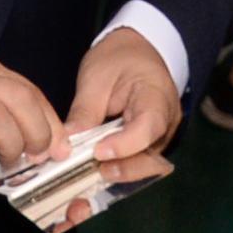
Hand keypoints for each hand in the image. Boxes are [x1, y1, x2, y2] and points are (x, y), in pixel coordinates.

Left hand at [61, 27, 184, 213]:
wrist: (140, 49)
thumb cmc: (121, 57)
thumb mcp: (97, 75)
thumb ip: (86, 110)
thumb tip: (67, 142)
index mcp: (157, 98)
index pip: (148, 128)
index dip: (124, 145)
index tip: (98, 151)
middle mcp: (165, 124)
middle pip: (150, 157)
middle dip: (122, 170)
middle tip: (91, 171)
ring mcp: (157, 138)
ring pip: (143, 166)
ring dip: (116, 176)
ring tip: (86, 183)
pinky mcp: (145, 146)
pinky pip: (134, 163)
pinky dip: (114, 173)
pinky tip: (89, 181)